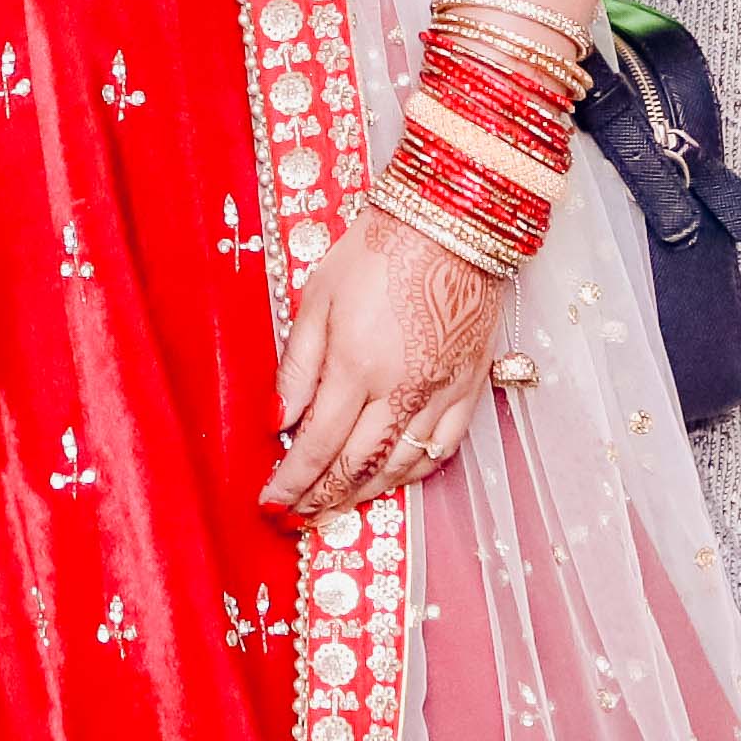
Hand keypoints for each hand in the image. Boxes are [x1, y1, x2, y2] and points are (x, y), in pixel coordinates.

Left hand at [263, 214, 510, 518]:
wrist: (452, 223)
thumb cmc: (379, 250)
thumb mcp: (317, 298)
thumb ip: (297, 367)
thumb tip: (279, 422)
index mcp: (355, 366)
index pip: (317, 446)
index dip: (292, 483)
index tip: (271, 504)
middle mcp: (400, 390)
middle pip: (357, 467)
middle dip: (322, 499)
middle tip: (298, 517)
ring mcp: (440, 393)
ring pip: (400, 466)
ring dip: (364, 494)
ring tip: (337, 506)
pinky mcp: (469, 387)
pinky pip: (442, 449)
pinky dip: (413, 472)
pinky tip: (393, 476)